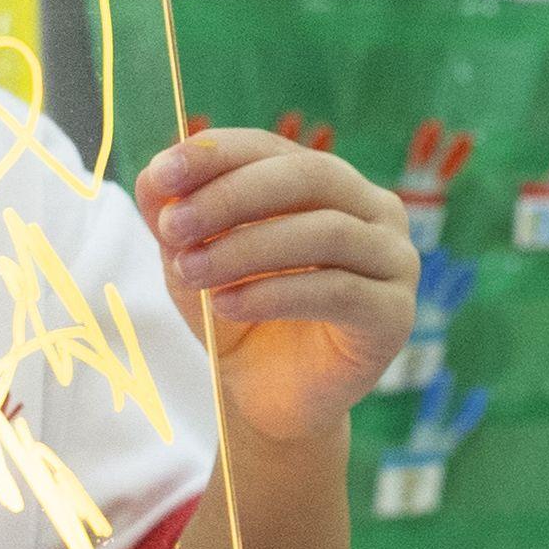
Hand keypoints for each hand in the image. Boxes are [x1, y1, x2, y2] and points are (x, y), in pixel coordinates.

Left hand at [140, 129, 419, 448]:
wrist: (267, 400)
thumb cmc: (239, 316)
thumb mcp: (194, 259)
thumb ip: (177, 216)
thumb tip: (154, 175)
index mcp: (327, 182)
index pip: (273, 148)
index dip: (217, 154)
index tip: (162, 173)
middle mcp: (373, 209)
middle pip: (309, 176)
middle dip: (232, 196)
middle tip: (173, 226)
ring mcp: (394, 260)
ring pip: (327, 231)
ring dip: (248, 248)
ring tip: (192, 271)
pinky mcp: (394, 314)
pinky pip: (339, 290)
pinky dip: (275, 294)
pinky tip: (227, 305)